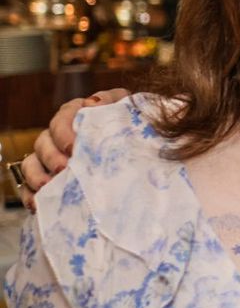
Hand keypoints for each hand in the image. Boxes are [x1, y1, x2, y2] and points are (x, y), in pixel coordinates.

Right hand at [17, 89, 129, 210]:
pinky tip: (36, 204)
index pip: (63, 117)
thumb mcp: (129, 111)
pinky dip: (30, 194)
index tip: (73, 148)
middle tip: (64, 169)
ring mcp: (50, 157)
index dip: (63, 132)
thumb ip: (114, 102)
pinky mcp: (48, 178)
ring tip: (48, 187)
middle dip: (51, 156)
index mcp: (77, 114)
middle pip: (43, 141)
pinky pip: (29, 187)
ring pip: (31, 163)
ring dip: (37, 175)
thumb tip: (94, 102)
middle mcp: (59, 134)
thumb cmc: (134, 128)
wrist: (143, 153)